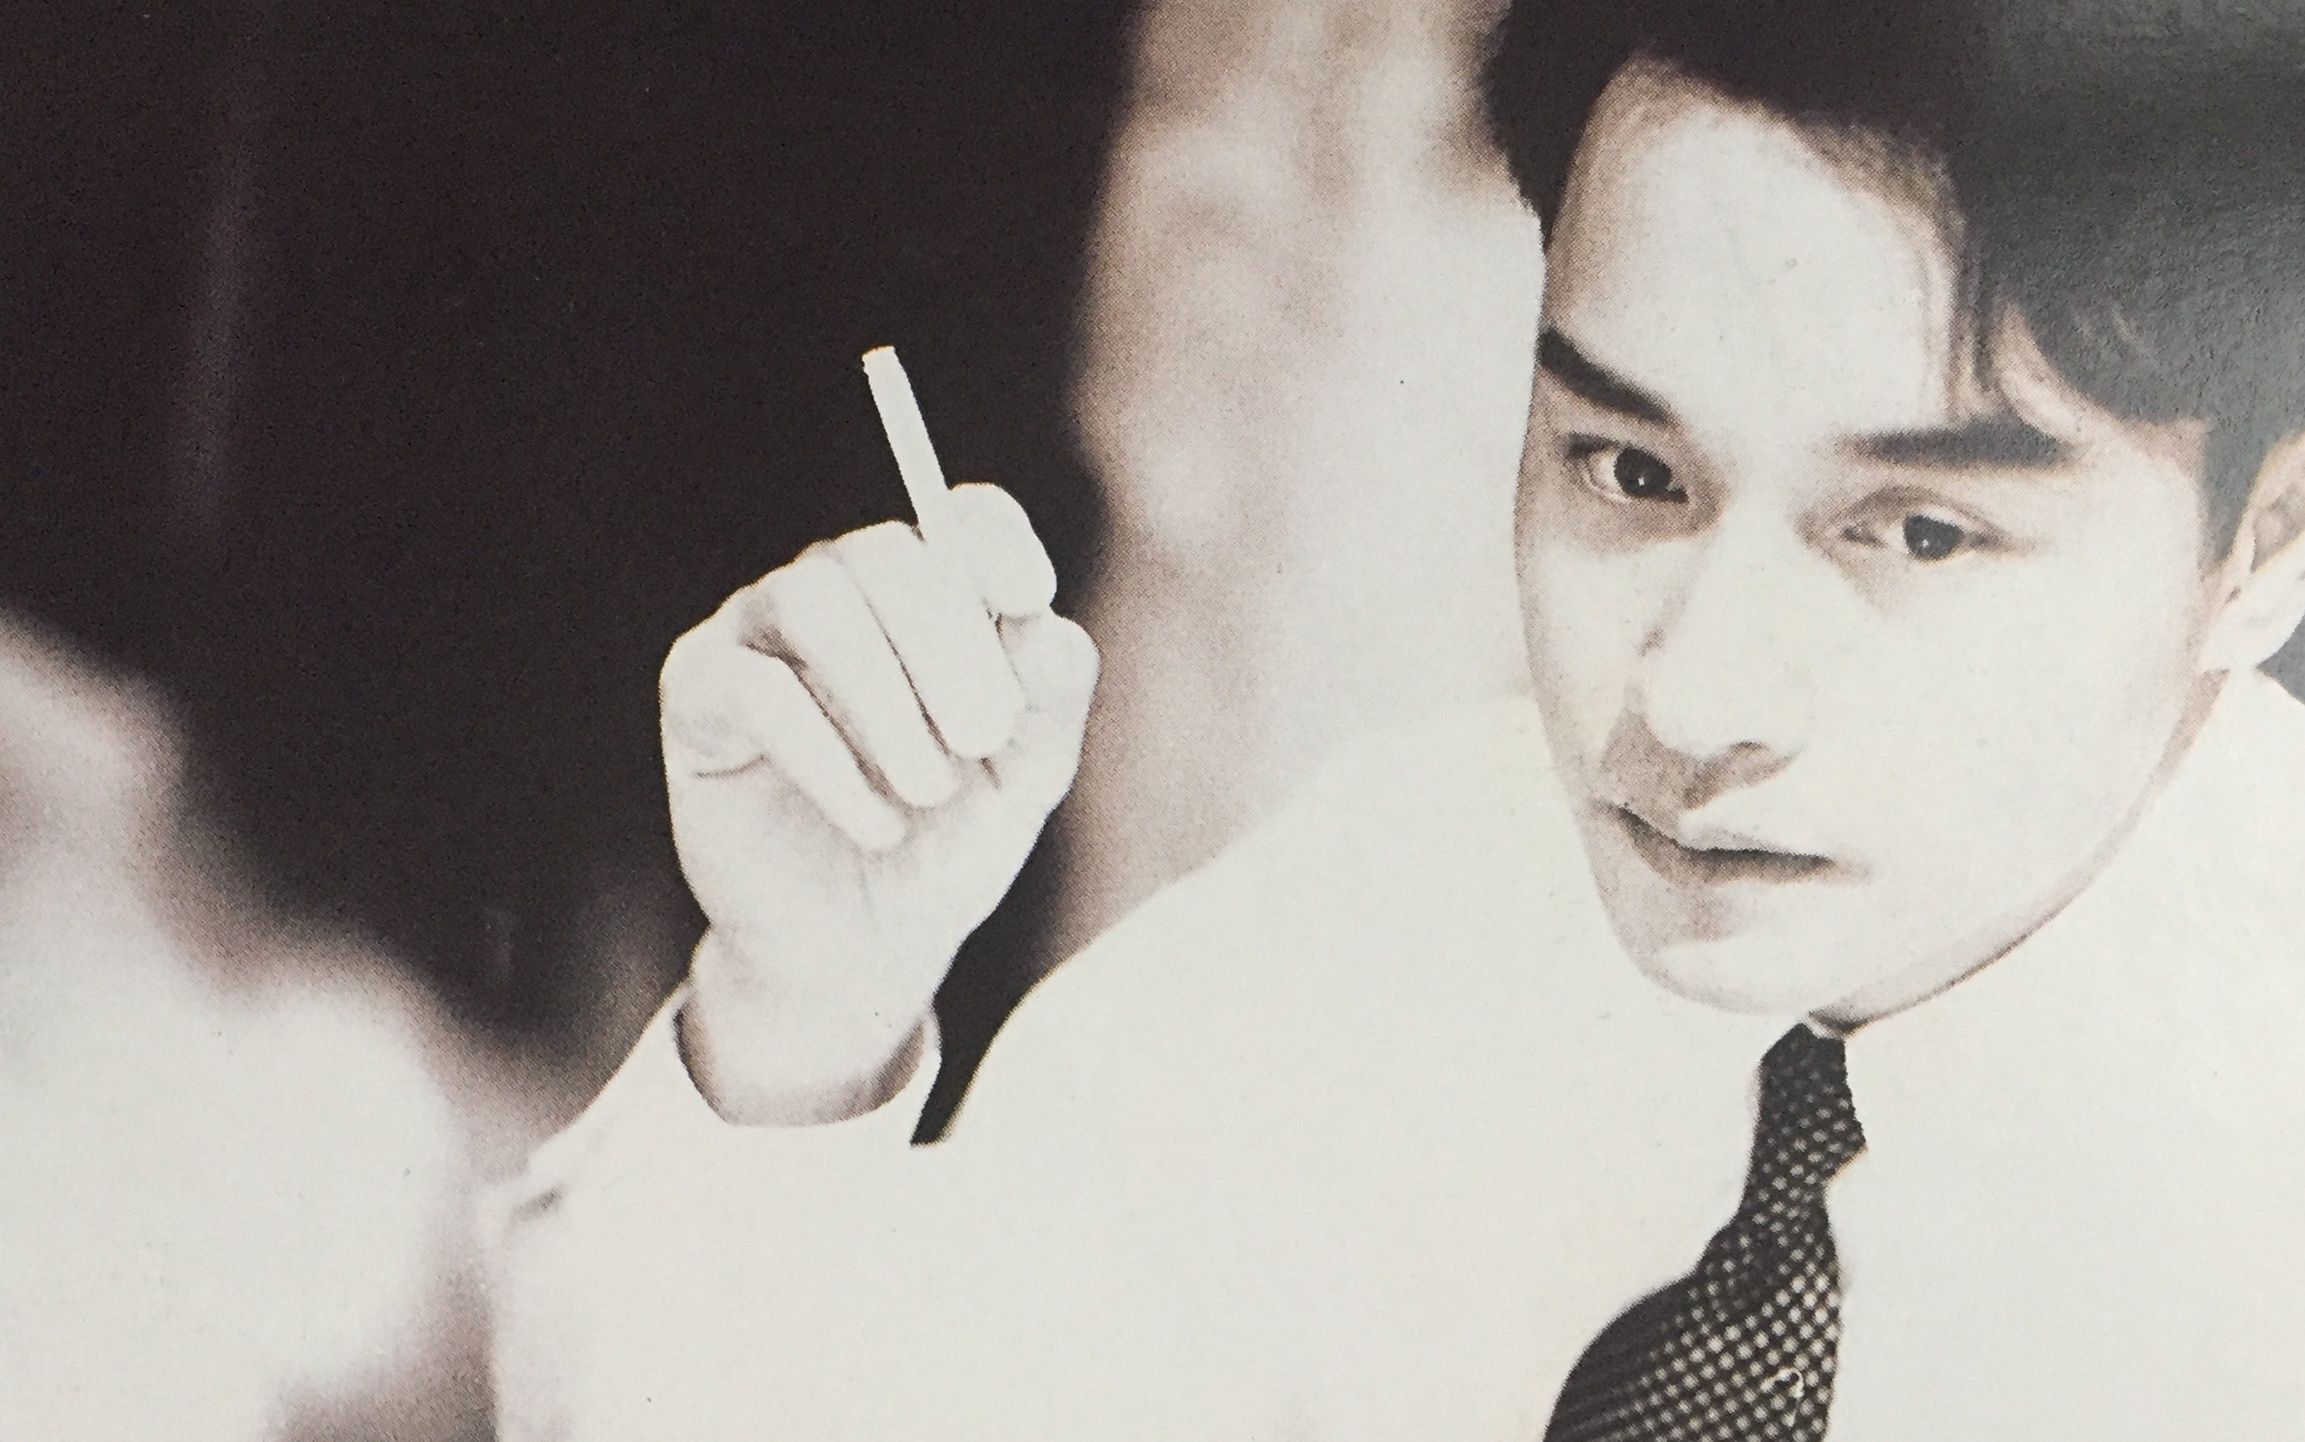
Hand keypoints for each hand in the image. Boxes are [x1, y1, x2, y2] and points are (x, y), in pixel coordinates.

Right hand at [658, 484, 1097, 1122]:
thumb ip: (1049, 700)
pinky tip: (878, 825)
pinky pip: (754, 689)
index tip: (1030, 601)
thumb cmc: (947, 842)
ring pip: (812, 600)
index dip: (993, 542)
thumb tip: (1045, 625)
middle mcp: (839, 591)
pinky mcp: (701, 693)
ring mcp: (760, 632)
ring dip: (885, 698)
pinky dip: (827, 758)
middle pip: (884, 554)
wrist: (861, 949)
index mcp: (927, 595)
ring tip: (929, 788)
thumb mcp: (1026, 779)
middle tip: (983, 736)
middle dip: (946, 641)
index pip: (959, 517)